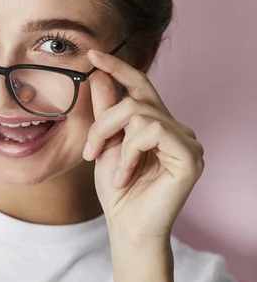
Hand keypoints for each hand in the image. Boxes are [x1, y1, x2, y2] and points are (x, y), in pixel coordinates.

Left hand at [83, 49, 204, 240]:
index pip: (140, 85)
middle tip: (90, 150)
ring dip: (114, 138)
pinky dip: (131, 152)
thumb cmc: (117, 189)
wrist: (126, 227)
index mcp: (157, 123)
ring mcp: (187, 141)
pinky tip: (125, 175)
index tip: (94, 54)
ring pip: (140, 113)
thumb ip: (105, 110)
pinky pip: (153, 132)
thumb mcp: (105, 143)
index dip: (118, 67)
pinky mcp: (191, 156)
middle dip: (104, 122)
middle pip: (135, 99)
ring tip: (110, 167)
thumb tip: (98, 74)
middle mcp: (176, 128)